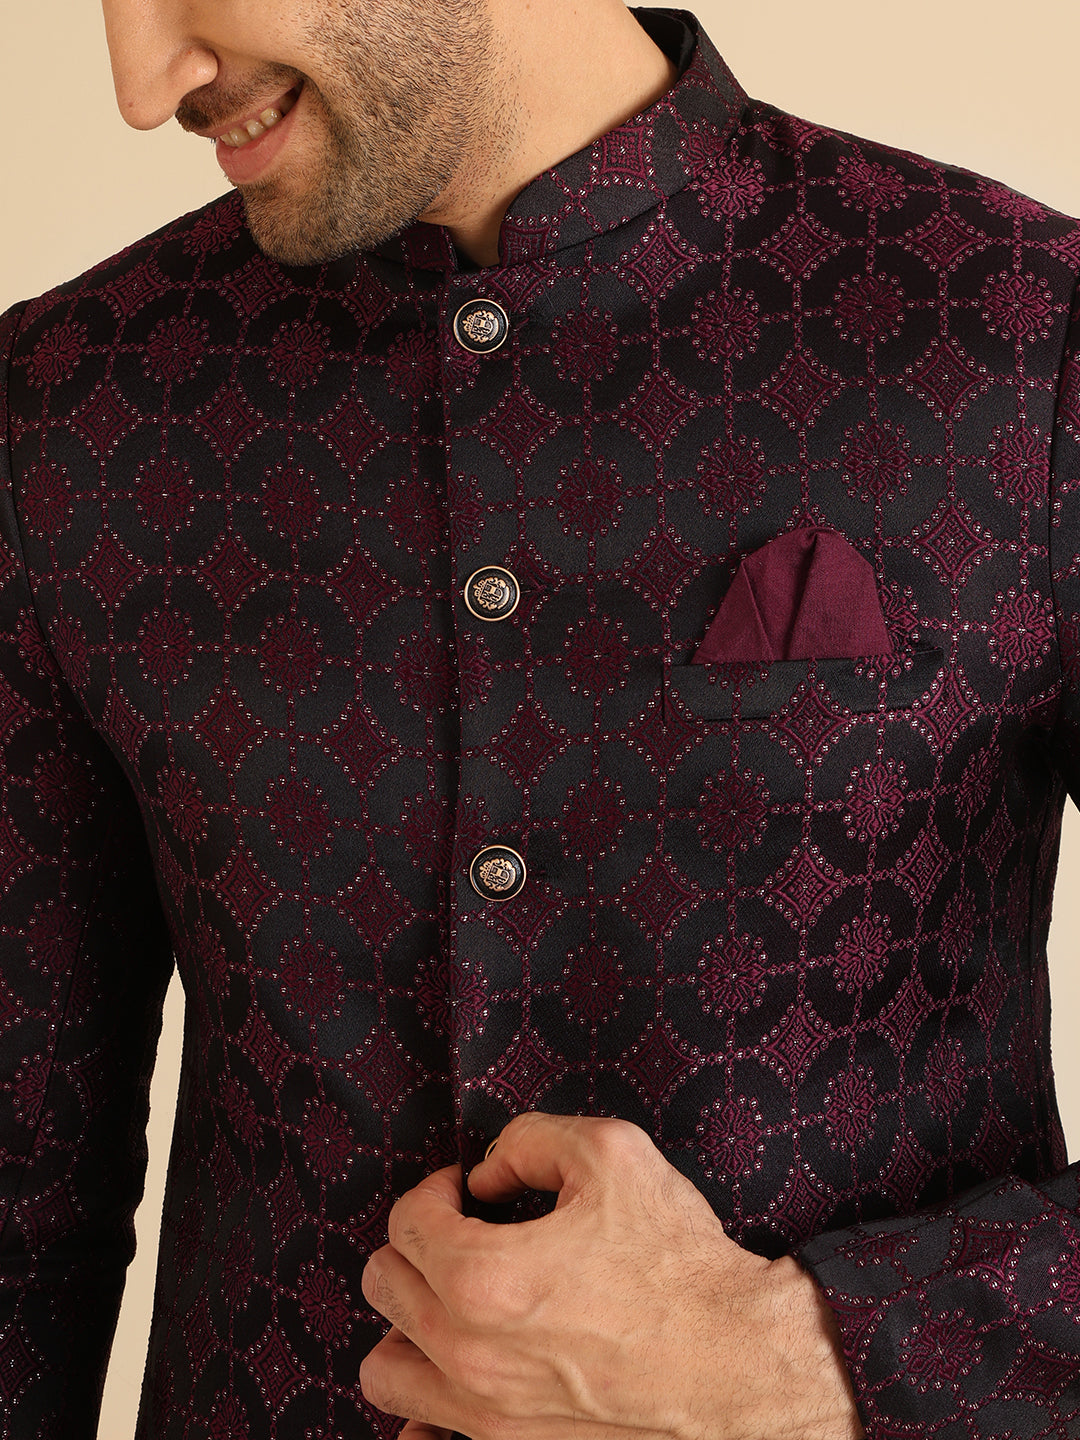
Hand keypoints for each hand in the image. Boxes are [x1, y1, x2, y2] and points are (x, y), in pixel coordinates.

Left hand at [359, 1112, 863, 1439]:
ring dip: (408, 1321)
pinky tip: (465, 1369)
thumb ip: (528, 1140)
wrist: (738, 1363)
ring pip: (385, 1366)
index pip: (408, 1220)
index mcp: (483, 1277)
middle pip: (387, 1284)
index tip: (470, 1189)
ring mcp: (485, 1415)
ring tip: (457, 1298)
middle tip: (466, 1232)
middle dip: (419, 1244)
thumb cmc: (677, 1261)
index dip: (438, 1189)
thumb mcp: (610, 1154)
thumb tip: (485, 1175)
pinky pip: (422, 1435)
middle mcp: (468, 1355)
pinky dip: (425, 1402)